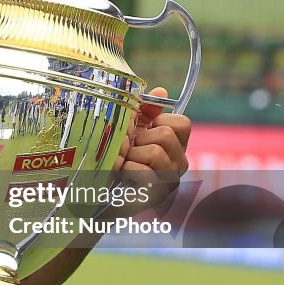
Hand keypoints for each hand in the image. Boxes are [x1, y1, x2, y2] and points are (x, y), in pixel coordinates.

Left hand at [115, 87, 191, 207]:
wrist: (100, 191)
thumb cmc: (117, 158)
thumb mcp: (130, 130)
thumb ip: (144, 111)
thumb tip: (160, 90)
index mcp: (175, 144)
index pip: (183, 123)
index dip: (159, 120)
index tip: (143, 130)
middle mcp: (179, 162)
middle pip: (165, 135)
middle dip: (139, 139)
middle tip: (129, 150)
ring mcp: (170, 179)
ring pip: (155, 152)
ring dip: (132, 155)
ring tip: (125, 163)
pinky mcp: (158, 194)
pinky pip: (143, 170)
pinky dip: (127, 169)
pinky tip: (124, 175)